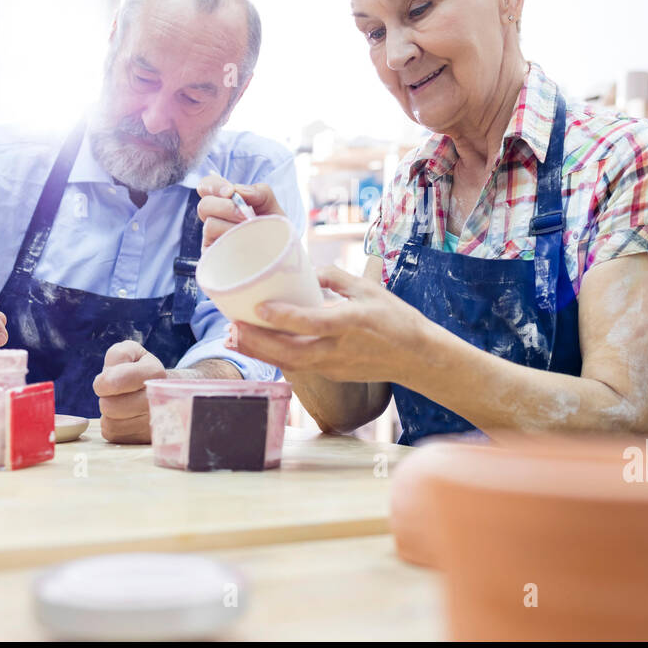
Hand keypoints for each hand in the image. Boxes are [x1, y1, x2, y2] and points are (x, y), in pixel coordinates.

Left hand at [92, 340, 165, 442]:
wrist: (163, 390)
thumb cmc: (140, 369)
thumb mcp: (131, 352)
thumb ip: (118, 355)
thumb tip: (108, 378)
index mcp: (155, 374)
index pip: (114, 382)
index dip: (103, 383)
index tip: (107, 380)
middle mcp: (160, 400)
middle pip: (110, 407)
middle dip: (106, 398)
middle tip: (117, 393)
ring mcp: (156, 422)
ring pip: (111, 424)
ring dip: (109, 414)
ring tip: (122, 404)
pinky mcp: (147, 439)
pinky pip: (115, 436)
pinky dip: (114, 426)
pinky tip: (125, 417)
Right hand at [196, 174, 285, 250]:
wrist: (283, 256)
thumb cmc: (275, 230)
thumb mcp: (272, 206)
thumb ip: (259, 191)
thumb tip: (237, 191)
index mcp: (225, 203)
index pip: (207, 186)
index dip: (214, 185)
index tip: (230, 192)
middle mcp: (216, 219)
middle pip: (204, 205)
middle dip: (226, 207)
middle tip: (245, 216)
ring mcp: (213, 240)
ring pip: (210, 224)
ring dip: (234, 226)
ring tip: (251, 233)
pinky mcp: (214, 257)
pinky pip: (215, 245)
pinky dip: (233, 241)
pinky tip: (246, 246)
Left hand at [227, 266, 427, 383]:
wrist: (417, 357)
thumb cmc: (396, 319)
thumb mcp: (368, 289)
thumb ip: (335, 277)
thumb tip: (306, 271)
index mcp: (351, 323)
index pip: (312, 323)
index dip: (283, 317)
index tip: (258, 308)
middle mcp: (339, 349)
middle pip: (290, 352)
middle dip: (258, 342)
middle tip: (231, 327)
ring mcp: (334, 367)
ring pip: (290, 364)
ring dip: (260, 353)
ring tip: (234, 338)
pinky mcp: (332, 375)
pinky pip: (298, 367)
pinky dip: (275, 358)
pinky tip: (258, 347)